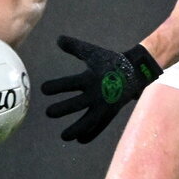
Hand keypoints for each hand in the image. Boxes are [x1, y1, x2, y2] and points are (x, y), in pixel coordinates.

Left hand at [41, 35, 161, 142]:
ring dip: (76, 129)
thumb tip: (58, 39)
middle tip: (48, 112)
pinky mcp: (111, 113)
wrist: (135, 71)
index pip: (71, 83)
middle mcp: (97, 93)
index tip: (43, 89)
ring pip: (89, 121)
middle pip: (78, 104)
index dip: (56, 86)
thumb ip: (75, 47)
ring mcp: (105, 105)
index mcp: (91, 78)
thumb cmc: (110, 61)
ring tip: (64, 136)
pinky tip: (79, 140)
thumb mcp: (93, 52)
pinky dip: (91, 134)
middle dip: (62, 109)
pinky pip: (100, 126)